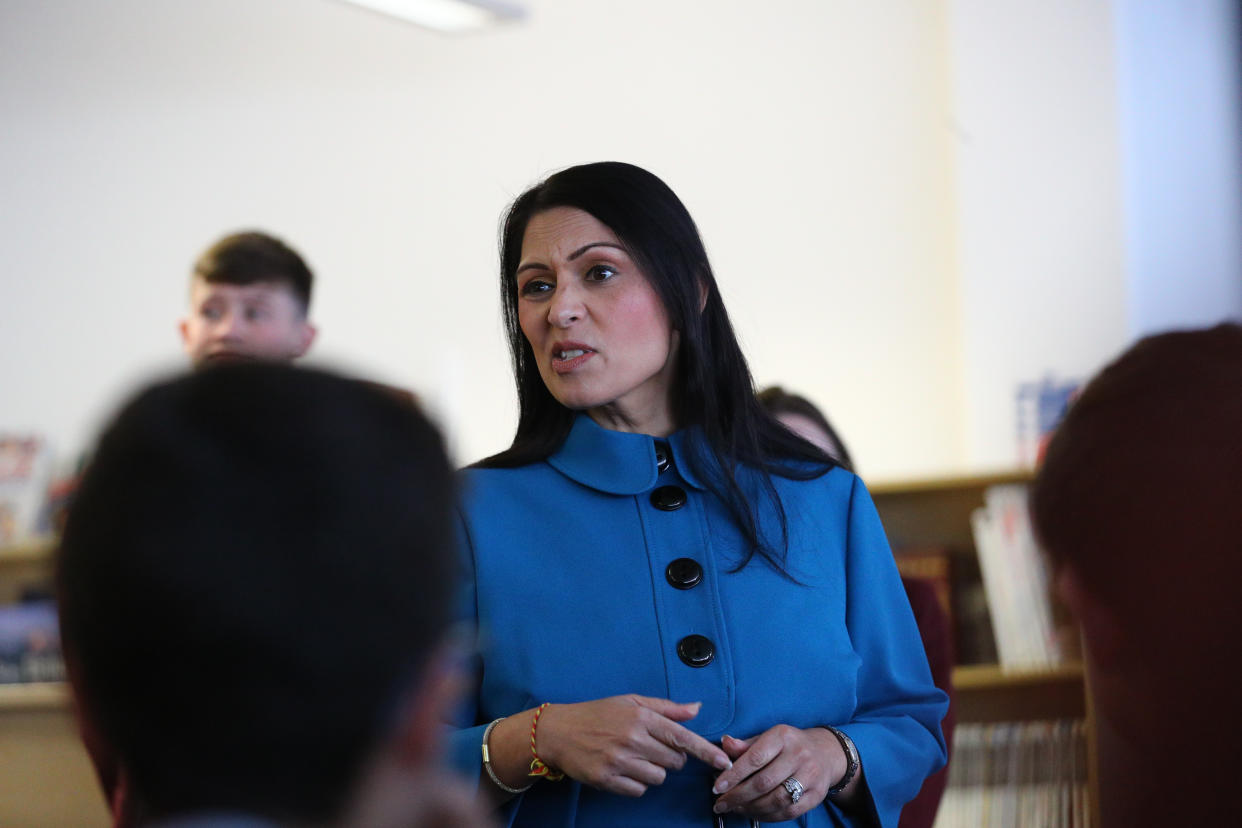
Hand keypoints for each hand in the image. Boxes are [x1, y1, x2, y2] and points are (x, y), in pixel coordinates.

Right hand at [535, 695, 732, 796]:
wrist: (558, 732)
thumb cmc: (597, 714)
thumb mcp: (631, 702)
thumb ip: (666, 708)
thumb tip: (696, 709)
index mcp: (641, 717)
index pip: (683, 737)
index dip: (706, 752)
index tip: (724, 762)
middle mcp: (632, 739)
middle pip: (674, 761)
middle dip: (670, 757)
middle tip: (652, 747)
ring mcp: (619, 761)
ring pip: (658, 778)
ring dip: (653, 771)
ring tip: (634, 757)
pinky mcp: (607, 779)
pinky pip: (639, 790)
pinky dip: (636, 783)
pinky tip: (623, 769)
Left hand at [710, 725, 845, 819]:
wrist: (826, 752)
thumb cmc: (789, 745)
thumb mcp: (768, 737)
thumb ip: (745, 745)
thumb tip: (724, 744)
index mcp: (782, 737)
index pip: (754, 758)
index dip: (733, 775)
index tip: (717, 787)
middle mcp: (798, 755)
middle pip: (764, 782)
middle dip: (738, 796)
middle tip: (721, 803)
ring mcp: (810, 776)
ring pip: (775, 800)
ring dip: (751, 808)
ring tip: (735, 808)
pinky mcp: (816, 795)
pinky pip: (788, 811)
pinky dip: (767, 816)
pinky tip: (753, 812)